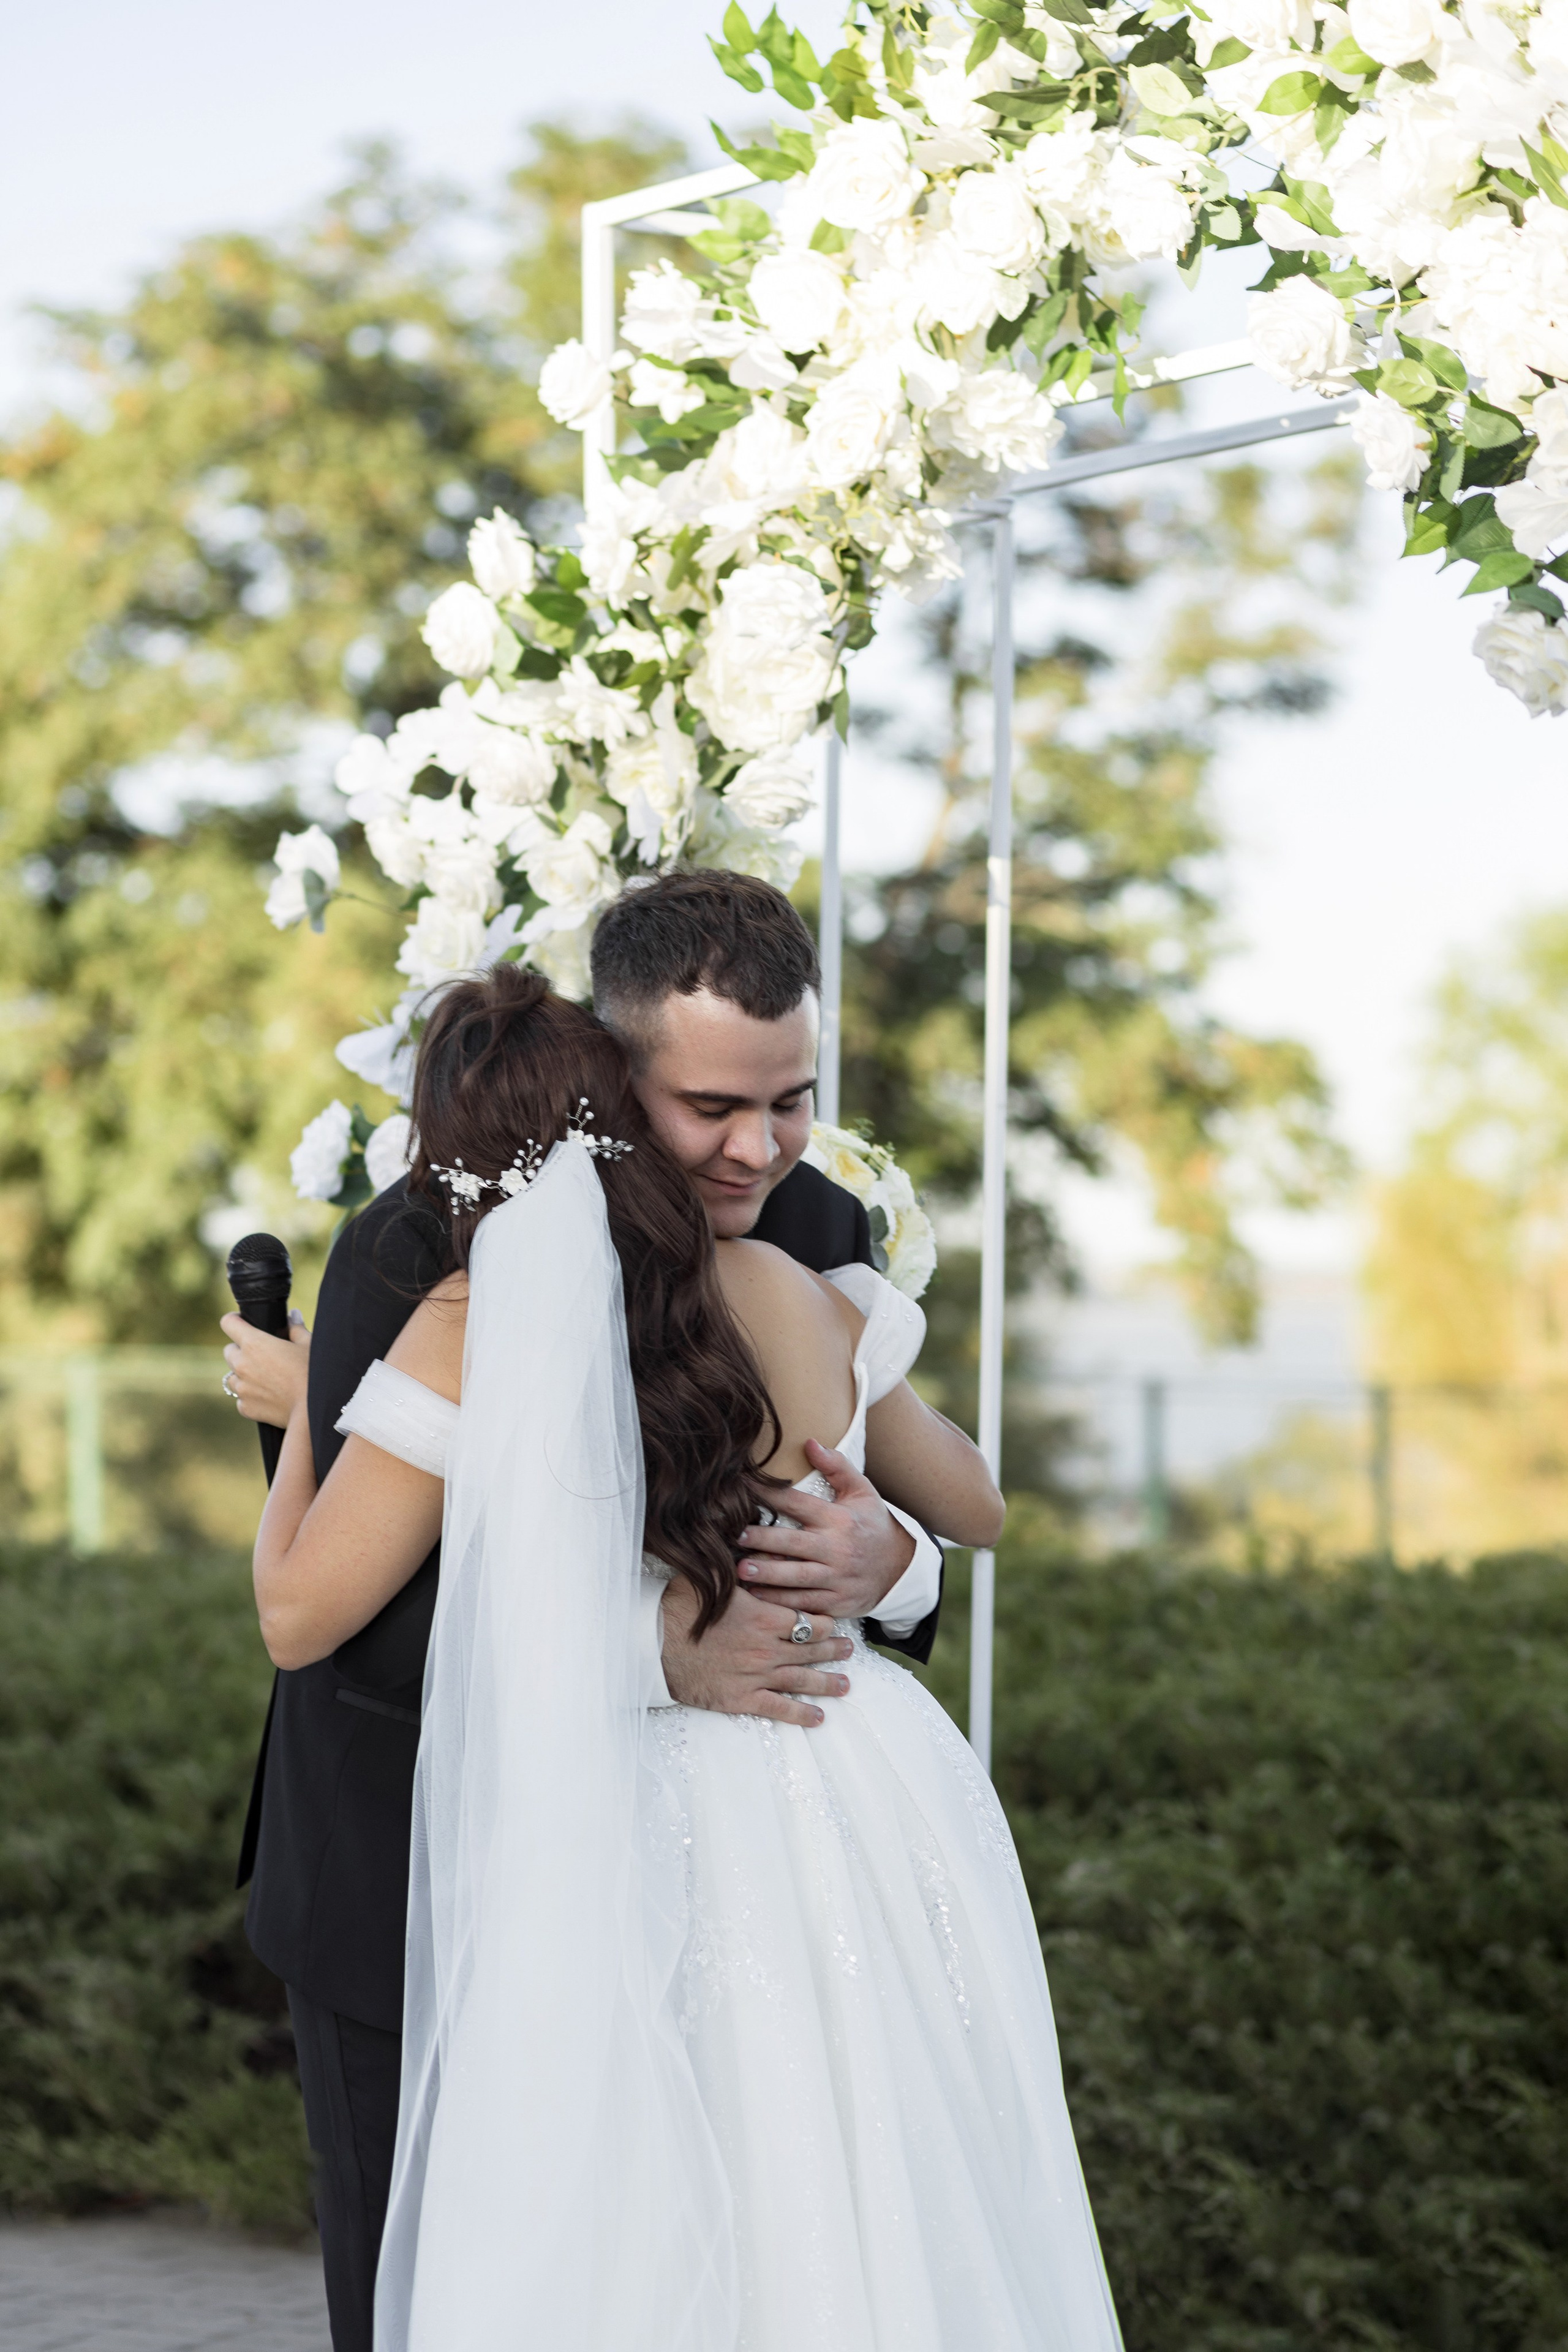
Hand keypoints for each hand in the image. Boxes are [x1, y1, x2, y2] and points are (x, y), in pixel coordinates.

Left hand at [220, 1310, 309, 1425]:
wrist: (312, 1411)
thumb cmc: (313, 1373)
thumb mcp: (308, 1345)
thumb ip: (296, 1328)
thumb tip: (293, 1316)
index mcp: (254, 1343)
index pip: (228, 1323)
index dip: (235, 1321)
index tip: (242, 1323)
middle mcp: (241, 1364)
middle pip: (229, 1351)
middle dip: (241, 1351)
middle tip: (262, 1356)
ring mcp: (241, 1388)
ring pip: (232, 1377)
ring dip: (244, 1375)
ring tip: (265, 1379)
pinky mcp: (245, 1407)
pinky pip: (241, 1399)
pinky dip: (251, 1397)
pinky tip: (269, 1397)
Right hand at [660, 1577, 853, 1729]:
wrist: (652, 1646)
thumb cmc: (679, 1608)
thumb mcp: (713, 1575)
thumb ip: (741, 1561)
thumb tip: (758, 1539)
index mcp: (763, 1618)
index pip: (807, 1620)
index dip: (824, 1621)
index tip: (833, 1622)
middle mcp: (766, 1649)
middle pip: (811, 1649)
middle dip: (833, 1649)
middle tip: (848, 1650)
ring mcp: (756, 1676)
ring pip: (802, 1680)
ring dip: (826, 1682)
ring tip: (844, 1684)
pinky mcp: (742, 1699)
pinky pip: (778, 1708)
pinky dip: (800, 1714)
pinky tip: (817, 1717)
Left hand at [735, 1441, 915, 1619]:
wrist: (900, 1569)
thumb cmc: (872, 1525)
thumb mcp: (862, 1492)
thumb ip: (837, 1466)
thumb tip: (809, 1442)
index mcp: (839, 1519)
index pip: (798, 1503)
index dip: (769, 1494)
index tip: (742, 1487)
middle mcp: (838, 1548)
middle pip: (794, 1544)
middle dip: (763, 1540)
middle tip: (735, 1536)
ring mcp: (837, 1578)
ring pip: (797, 1578)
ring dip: (767, 1575)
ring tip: (740, 1570)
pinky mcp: (836, 1603)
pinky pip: (805, 1603)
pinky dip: (781, 1601)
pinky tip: (756, 1596)